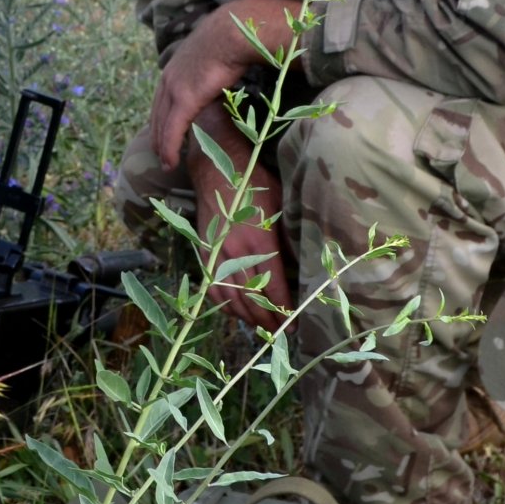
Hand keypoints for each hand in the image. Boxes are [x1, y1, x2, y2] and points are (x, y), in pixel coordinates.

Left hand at [150, 0, 303, 173]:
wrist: (233, 31)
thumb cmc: (232, 38)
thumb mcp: (214, 52)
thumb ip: (211, 65)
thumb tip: (222, 70)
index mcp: (175, 66)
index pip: (162, 98)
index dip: (161, 117)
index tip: (163, 131)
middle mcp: (168, 78)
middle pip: (157, 114)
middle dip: (157, 135)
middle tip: (160, 154)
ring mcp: (174, 89)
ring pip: (161, 125)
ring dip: (162, 146)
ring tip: (166, 163)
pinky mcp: (184, 100)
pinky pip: (172, 130)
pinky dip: (169, 148)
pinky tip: (170, 162)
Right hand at [180, 102, 295, 326]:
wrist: (216, 168)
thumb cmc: (255, 183)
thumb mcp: (281, 207)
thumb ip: (288, 239)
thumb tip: (300, 269)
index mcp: (259, 241)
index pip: (273, 287)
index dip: (283, 310)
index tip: (294, 326)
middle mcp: (236, 253)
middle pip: (252, 299)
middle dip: (267, 321)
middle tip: (279, 335)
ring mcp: (216, 255)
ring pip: (230, 299)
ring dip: (246, 318)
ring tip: (261, 328)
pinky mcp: (204, 253)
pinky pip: (212, 288)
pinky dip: (224, 305)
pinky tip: (236, 312)